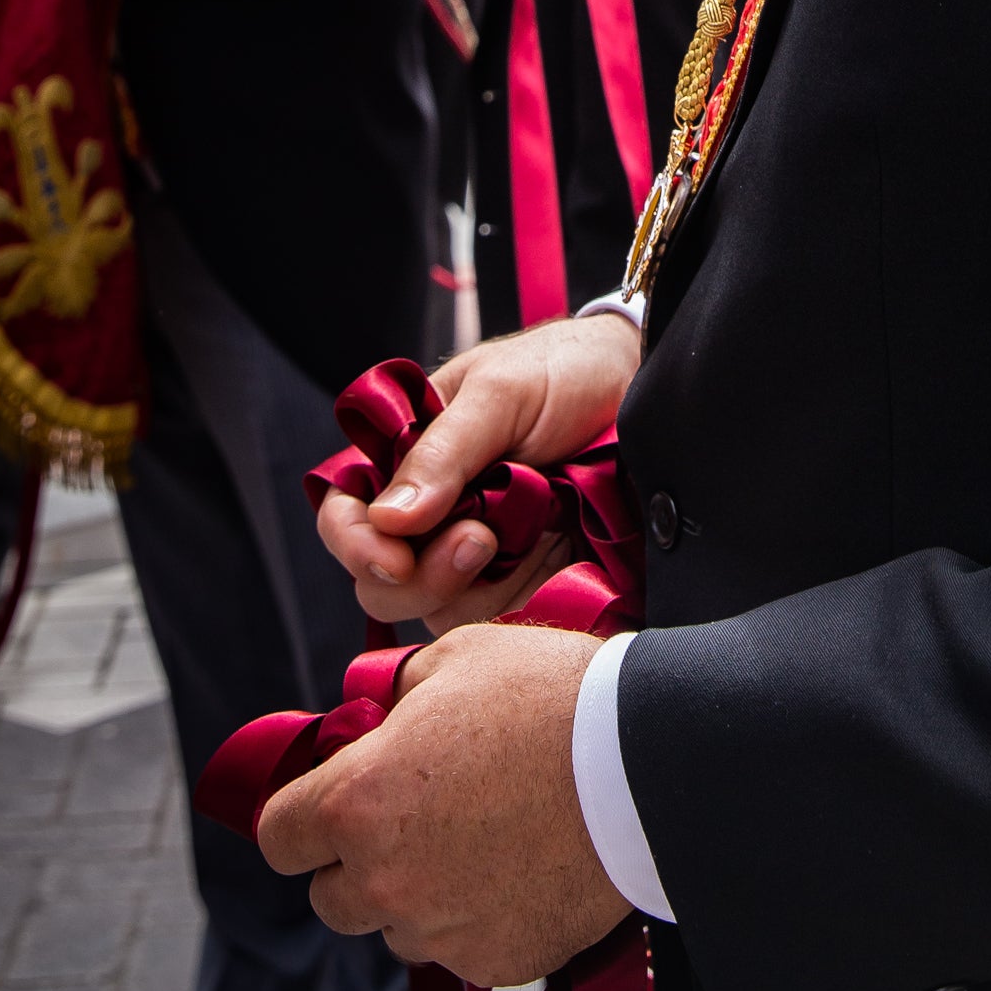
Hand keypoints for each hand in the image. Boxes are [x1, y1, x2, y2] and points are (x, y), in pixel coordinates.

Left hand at [256, 622, 626, 985]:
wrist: (646, 762)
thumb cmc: (551, 697)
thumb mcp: (457, 657)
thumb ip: (395, 697)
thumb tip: (378, 722)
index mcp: (360, 800)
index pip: (279, 836)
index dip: (302, 812)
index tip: (332, 799)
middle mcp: (385, 880)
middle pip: (331, 896)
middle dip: (360, 857)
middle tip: (420, 812)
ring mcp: (439, 930)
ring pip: (397, 924)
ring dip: (419, 890)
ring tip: (485, 832)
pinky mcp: (493, 963)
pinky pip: (459, 947)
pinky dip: (477, 914)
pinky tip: (520, 862)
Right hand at [316, 313, 640, 628]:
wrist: (643, 389)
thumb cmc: (565, 371)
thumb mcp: (502, 391)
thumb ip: (444, 450)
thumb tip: (387, 520)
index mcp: (408, 458)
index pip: (346, 514)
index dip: (354, 544)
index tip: (393, 558)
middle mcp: (432, 512)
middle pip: (382, 582)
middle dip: (421, 576)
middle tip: (480, 539)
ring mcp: (476, 553)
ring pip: (438, 609)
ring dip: (476, 587)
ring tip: (526, 536)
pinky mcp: (523, 580)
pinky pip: (497, 619)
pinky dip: (518, 598)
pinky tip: (550, 556)